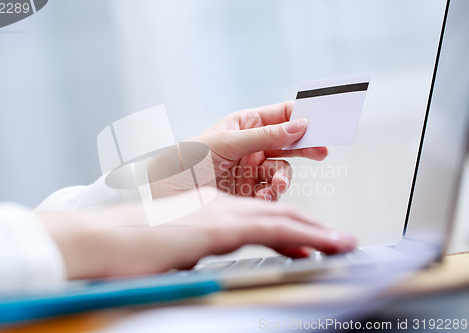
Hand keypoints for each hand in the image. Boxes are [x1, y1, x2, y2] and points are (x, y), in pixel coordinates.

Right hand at [37, 190, 355, 279]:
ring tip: (344, 245)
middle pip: (278, 214)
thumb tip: (204, 260)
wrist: (100, 238)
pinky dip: (302, 237)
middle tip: (341, 241)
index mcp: (209, 209)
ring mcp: (220, 213)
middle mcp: (219, 206)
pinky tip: (321, 248)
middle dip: (314, 228)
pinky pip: (272, 229)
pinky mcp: (218, 226)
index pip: (260, 218)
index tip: (313, 244)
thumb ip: (196, 249)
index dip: (291, 230)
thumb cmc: (129, 247)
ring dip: (318, 232)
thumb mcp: (174, 248)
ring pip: (283, 218)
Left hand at [190, 102, 328, 201]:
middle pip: (288, 142)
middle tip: (321, 152)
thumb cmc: (188, 159)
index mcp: (245, 124)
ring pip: (282, 170)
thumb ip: (264, 136)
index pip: (281, 115)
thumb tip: (299, 125)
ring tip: (275, 187)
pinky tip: (262, 197)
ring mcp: (252, 168)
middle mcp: (252, 144)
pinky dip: (271, 195)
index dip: (303, 115)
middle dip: (304, 147)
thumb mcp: (226, 142)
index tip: (323, 119)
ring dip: (282, 179)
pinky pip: (271, 191)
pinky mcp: (250, 191)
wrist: (168, 194)